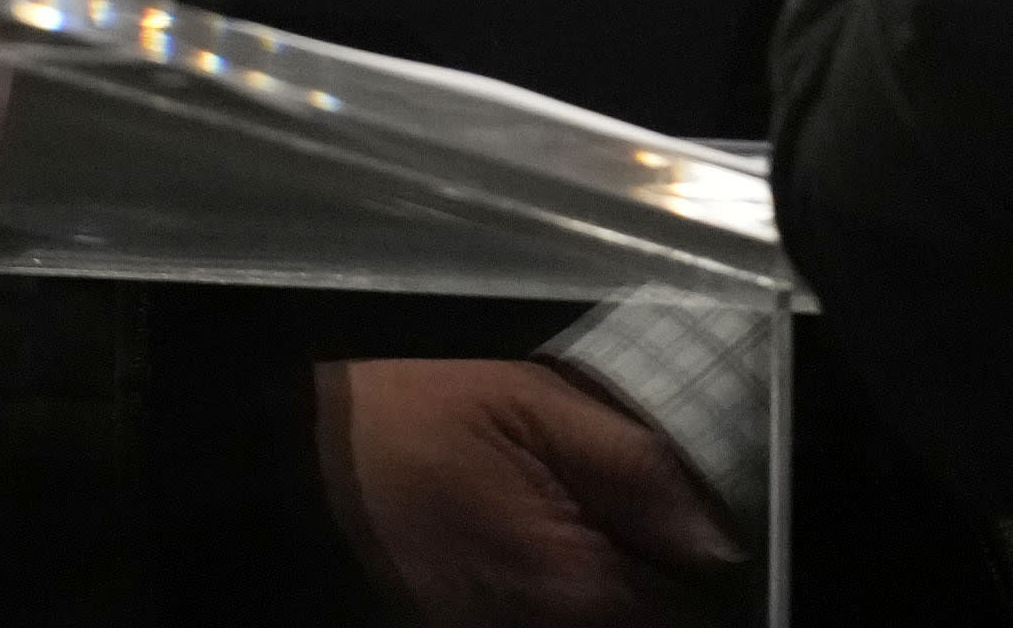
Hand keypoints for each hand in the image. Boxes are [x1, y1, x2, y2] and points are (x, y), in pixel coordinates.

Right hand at [312, 358, 747, 625]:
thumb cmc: (410, 416)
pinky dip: (573, 594)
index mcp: (582, 586)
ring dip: (621, 588)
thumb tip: (720, 536)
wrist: (292, 455)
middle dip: (665, 581)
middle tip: (644, 524)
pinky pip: (555, 617)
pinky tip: (549, 547)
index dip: (712, 570)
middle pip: (656, 622)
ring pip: (607, 620)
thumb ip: (636, 466)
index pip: (703, 611)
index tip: (693, 525)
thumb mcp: (529, 405)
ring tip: (591, 531)